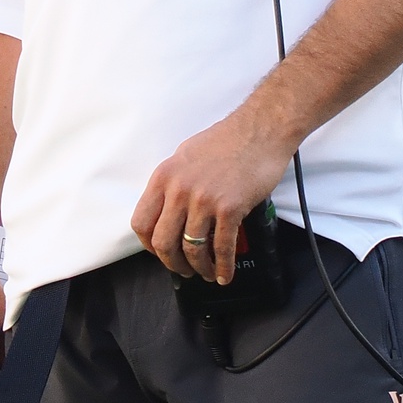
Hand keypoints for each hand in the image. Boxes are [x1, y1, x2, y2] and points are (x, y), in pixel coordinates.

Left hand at [131, 105, 291, 283]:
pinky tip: (224, 273)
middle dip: (173, 263)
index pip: (142, 222)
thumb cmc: (226, 141)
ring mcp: (204, 199)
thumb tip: (167, 209)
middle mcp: (179, 189)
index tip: (160, 253)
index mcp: (164, 176)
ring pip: (192, 249)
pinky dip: (223, 266)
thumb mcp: (185, 156)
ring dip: (199, 268)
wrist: (260, 130)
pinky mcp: (230, 208)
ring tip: (206, 272)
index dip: (149, 246)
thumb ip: (172, 183)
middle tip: (183, 270)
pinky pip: (222, 247)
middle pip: (163, 242)